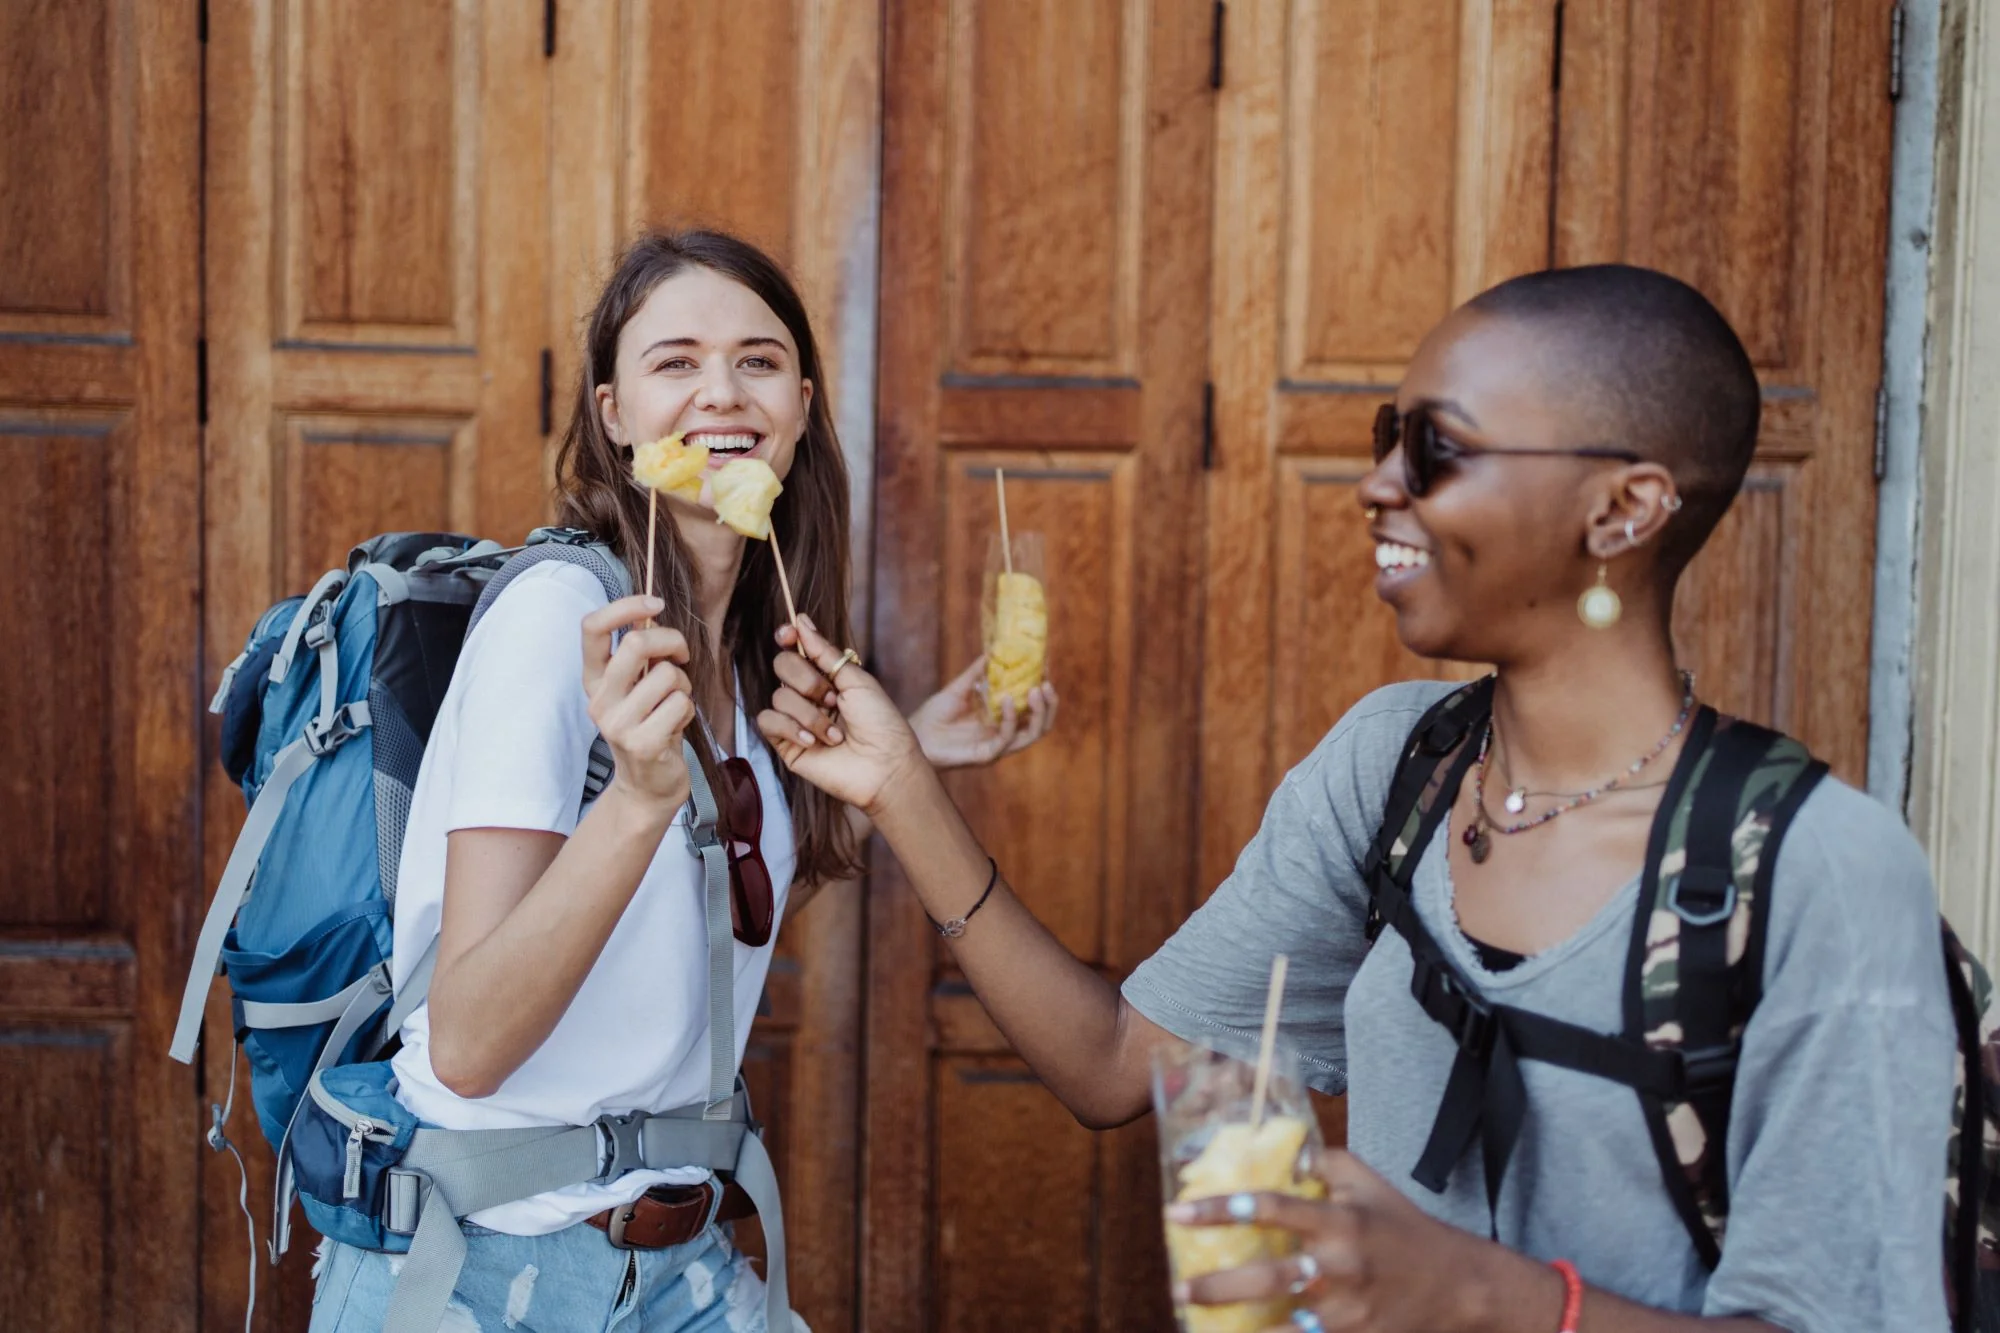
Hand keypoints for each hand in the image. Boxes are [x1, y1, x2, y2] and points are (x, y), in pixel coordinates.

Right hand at [582, 596, 694, 811]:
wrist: (649, 785)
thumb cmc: (651, 726)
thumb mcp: (638, 688)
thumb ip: (640, 655)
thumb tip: (652, 611)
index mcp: (594, 679)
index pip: (592, 627)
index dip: (625, 606)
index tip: (654, 603)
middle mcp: (599, 699)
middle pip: (635, 643)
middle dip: (671, 640)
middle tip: (681, 655)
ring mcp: (617, 723)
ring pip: (667, 674)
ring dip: (683, 685)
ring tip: (674, 704)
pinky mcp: (641, 743)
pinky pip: (680, 703)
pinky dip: (688, 710)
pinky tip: (676, 725)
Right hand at [760, 620, 929, 816]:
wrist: (885, 766)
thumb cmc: (881, 724)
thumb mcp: (857, 680)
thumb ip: (824, 652)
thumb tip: (800, 620)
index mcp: (828, 677)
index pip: (796, 649)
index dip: (788, 638)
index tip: (788, 634)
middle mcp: (809, 695)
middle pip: (782, 666)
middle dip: (808, 680)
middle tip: (833, 699)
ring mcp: (797, 719)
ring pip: (779, 696)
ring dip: (810, 714)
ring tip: (835, 734)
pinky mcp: (787, 744)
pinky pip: (768, 721)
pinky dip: (791, 728)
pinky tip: (813, 741)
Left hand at [909, 656, 1058, 769]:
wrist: (912, 736)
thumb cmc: (934, 716)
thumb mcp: (958, 689)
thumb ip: (977, 673)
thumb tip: (994, 650)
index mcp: (1002, 721)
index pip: (1033, 709)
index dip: (1043, 690)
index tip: (1046, 667)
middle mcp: (1004, 735)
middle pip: (1040, 725)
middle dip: (1049, 704)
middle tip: (1046, 683)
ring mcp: (997, 747)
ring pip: (1032, 734)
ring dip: (1038, 712)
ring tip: (1036, 689)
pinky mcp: (986, 755)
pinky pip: (1007, 739)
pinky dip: (1012, 719)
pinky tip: (1008, 699)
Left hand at [1169, 1150, 1539, 1332]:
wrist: (1459, 1287)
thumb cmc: (1405, 1228)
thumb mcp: (1367, 1183)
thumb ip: (1320, 1163)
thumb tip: (1276, 1148)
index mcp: (1341, 1221)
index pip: (1273, 1208)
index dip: (1223, 1209)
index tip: (1178, 1211)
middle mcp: (1342, 1267)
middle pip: (1270, 1279)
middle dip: (1219, 1287)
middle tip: (1179, 1287)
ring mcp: (1348, 1312)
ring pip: (1283, 1325)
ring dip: (1238, 1328)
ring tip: (1195, 1326)